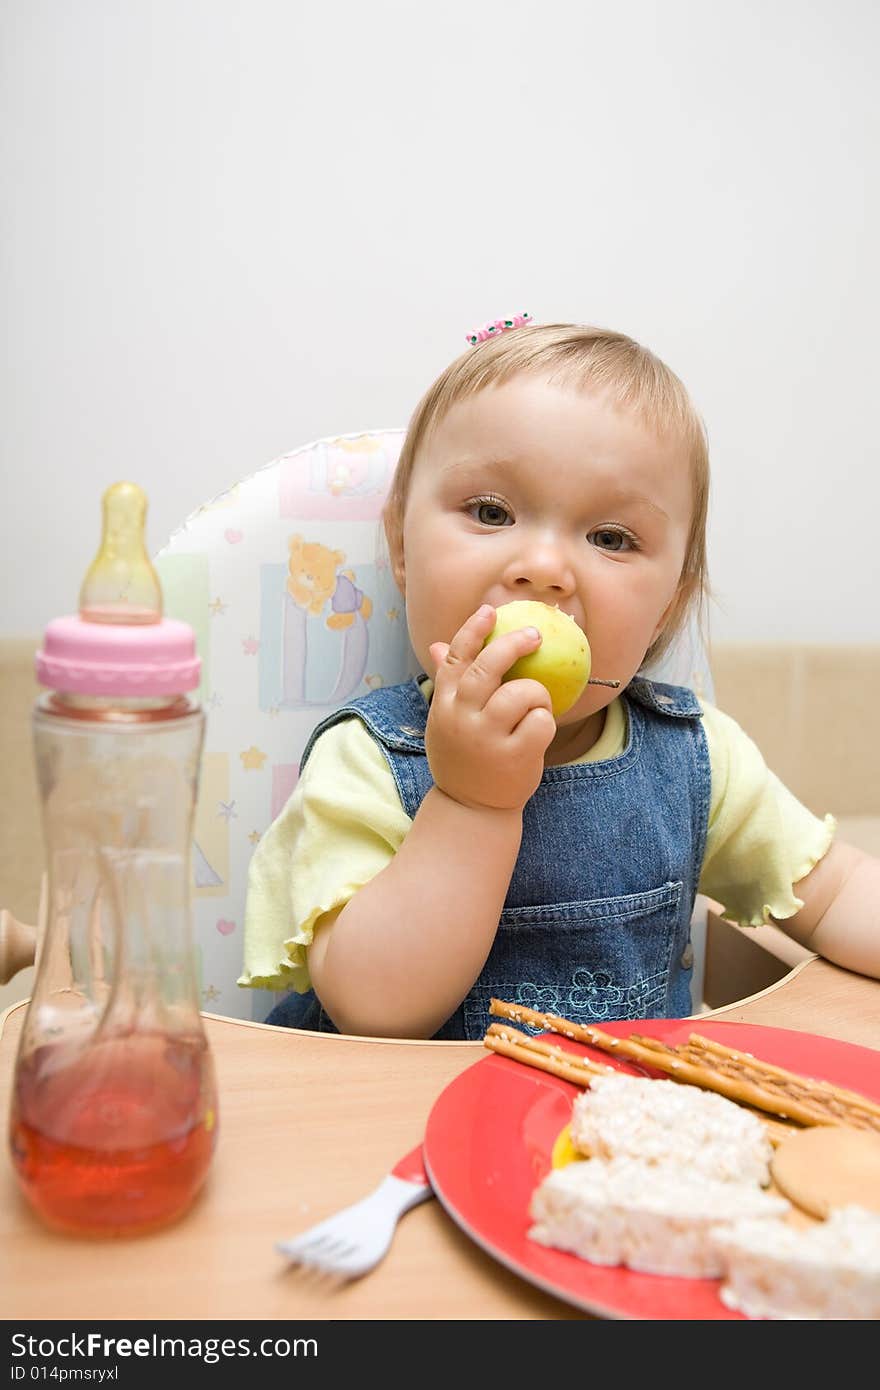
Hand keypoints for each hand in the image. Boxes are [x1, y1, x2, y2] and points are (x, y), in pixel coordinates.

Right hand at [425, 604, 556, 810]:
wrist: (470, 810)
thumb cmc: (464, 759)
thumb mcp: (446, 722)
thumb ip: (448, 685)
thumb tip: (440, 645)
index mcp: (444, 706)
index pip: (456, 659)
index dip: (473, 631)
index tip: (490, 611)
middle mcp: (462, 718)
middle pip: (489, 667)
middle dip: (514, 644)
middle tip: (535, 635)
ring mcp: (487, 738)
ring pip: (523, 692)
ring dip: (537, 693)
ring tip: (536, 707)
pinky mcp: (514, 756)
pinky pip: (542, 721)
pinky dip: (546, 721)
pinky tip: (538, 733)